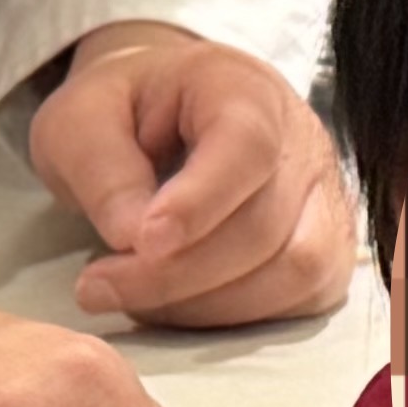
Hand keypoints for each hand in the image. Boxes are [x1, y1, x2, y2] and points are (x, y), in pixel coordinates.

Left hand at [30, 22, 360, 327]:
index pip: (247, 147)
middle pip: (264, 225)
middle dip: (177, 273)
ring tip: (135, 297)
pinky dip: (237, 317)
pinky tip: (178, 305)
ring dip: (206, 304)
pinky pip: (300, 299)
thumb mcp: (81, 119)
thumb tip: (132, 237)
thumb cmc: (124, 114)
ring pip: (293, 271)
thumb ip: (101, 169)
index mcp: (243, 89)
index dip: (199, 203)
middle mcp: (302, 141)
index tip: (139, 242)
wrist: (162, 116)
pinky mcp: (326, 249)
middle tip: (98, 286)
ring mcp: (324, 198)